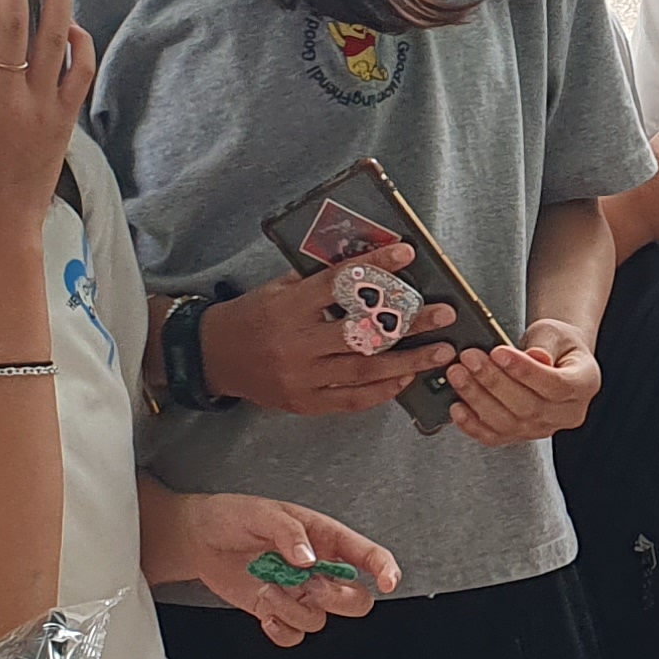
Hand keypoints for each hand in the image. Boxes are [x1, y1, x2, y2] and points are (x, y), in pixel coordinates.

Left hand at [145, 490, 398, 641]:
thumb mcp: (261, 512)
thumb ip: (288, 533)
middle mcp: (318, 569)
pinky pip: (294, 634)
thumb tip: (309, 558)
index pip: (368, 555)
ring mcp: (299, 592)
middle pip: (355, 599)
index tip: (387, 582)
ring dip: (294, 610)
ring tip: (268, 588)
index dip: (385, 569)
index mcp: (325, 538)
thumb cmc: (232, 516)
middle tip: (309, 586)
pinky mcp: (277, 610)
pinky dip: (281, 630)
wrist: (197, 538)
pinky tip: (265, 612)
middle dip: (336, 599)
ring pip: (320, 620)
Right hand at [203, 245, 459, 415]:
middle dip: (408, 323)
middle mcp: (297, 343)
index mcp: (289, 306)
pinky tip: (407, 378)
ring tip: (442, 353)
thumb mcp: (279, 288)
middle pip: (362, 332)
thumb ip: (318, 281)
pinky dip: (382, 391)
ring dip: (408, 362)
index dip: (375, 268)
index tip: (407, 254)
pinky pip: (351, 400)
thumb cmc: (253, 315)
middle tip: (445, 314)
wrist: (214, 357)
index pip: (339, 283)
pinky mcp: (304, 403)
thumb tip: (369, 264)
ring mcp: (301, 377)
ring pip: (363, 371)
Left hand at [447, 317, 599, 445]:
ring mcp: (543, 429)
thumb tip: (537, 358)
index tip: (498, 352)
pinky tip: (456, 406)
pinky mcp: (520, 436)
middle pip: (528, 407)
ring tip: (457, 373)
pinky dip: (472, 425)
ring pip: (508, 424)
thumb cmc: (555, 343)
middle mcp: (567, 414)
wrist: (552, 358)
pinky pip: (494, 438)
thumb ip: (546, 344)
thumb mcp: (556, 332)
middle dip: (493, 381)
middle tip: (468, 358)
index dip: (525, 371)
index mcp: (584, 385)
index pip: (555, 385)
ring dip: (477, 399)